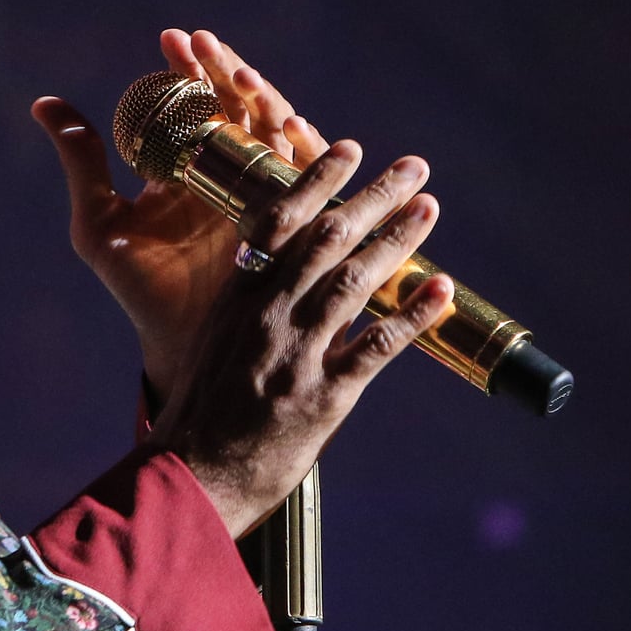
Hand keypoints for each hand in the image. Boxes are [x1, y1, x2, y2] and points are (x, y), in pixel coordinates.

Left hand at [31, 29, 328, 404]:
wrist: (182, 344)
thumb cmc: (141, 287)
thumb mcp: (100, 221)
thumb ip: (82, 161)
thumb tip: (43, 103)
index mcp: (189, 165)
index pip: (192, 101)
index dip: (186, 68)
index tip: (173, 38)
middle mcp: (231, 172)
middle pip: (236, 106)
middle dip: (223, 72)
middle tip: (206, 46)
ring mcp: (266, 191)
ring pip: (272, 131)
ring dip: (262, 100)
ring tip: (241, 77)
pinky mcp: (297, 219)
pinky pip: (308, 175)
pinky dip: (304, 147)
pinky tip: (293, 125)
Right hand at [149, 141, 453, 536]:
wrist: (189, 481)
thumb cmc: (200, 418)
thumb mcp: (213, 347)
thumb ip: (247, 308)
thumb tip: (279, 272)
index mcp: (237, 301)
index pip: (278, 222)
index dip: (316, 180)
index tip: (348, 149)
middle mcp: (267, 317)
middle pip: (326, 239)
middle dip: (373, 197)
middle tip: (412, 166)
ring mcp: (297, 355)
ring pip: (355, 281)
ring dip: (397, 240)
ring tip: (429, 207)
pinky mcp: (324, 397)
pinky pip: (377, 347)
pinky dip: (413, 316)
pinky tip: (441, 289)